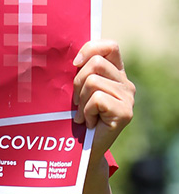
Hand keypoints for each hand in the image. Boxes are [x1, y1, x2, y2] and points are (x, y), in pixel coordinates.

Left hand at [72, 40, 134, 164]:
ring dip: (81, 100)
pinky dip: (87, 111)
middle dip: (77, 81)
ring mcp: (128, 98)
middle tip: (77, 100)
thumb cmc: (76, 114)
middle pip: (96, 63)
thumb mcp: (77, 87)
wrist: (83, 147)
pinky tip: (90, 122)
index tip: (75, 64)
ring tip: (83, 114)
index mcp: (115, 73)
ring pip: (93, 81)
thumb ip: (79, 70)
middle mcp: (126, 84)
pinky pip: (97, 99)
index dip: (90, 49)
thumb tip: (65, 53)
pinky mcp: (125, 113)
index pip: (110, 46)